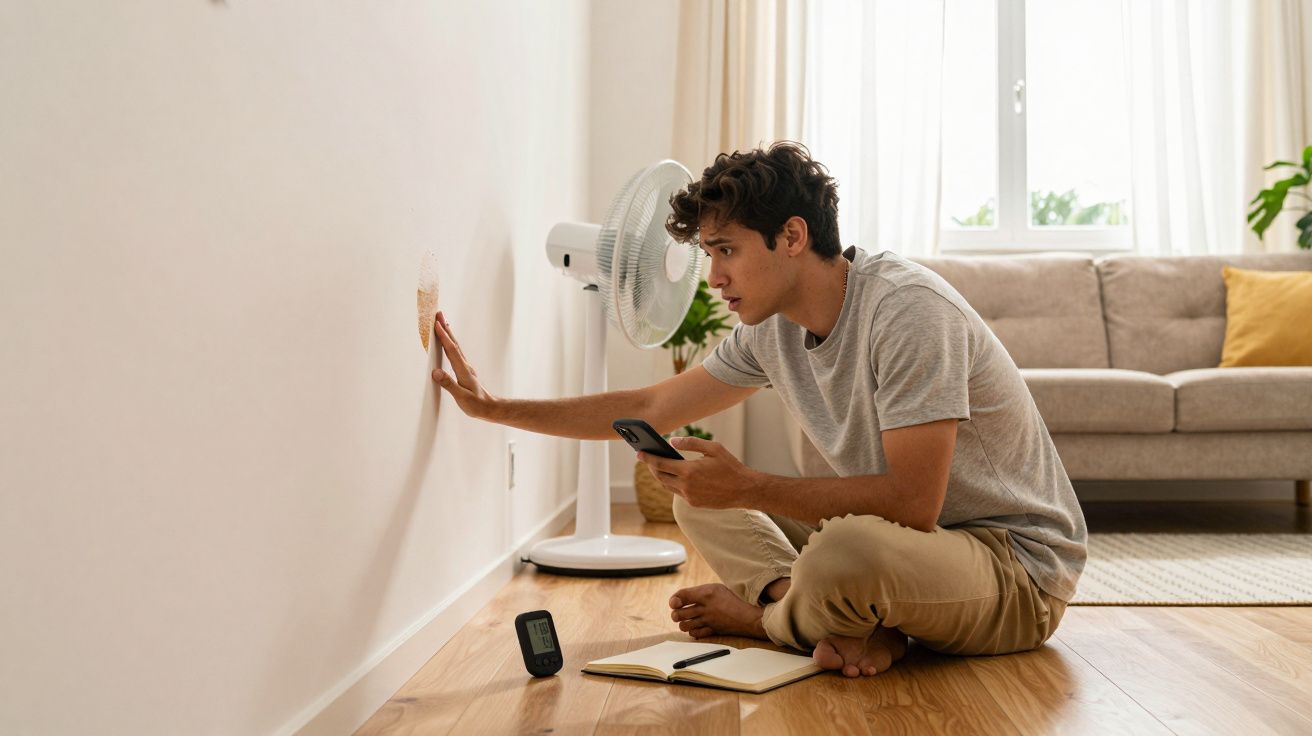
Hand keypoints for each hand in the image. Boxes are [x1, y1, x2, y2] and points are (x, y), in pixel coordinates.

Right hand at [430, 311, 497, 419]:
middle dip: (446, 328)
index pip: (452, 350)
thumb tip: (436, 372)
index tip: (436, 324)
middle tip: (439, 314)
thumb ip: (449, 384)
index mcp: (463, 370)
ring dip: (448, 334)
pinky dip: (451, 343)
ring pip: (455, 346)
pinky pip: (456, 352)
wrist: (489, 408)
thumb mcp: (462, 397)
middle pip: (454, 343)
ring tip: (442, 322)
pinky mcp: (465, 370)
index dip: (444, 337)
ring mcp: (466, 367)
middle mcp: (465, 366)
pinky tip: (449, 342)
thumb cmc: (476, 404)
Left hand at [639, 437, 761, 509]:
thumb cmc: (730, 466)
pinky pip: (678, 492)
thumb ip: (691, 443)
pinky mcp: (694, 504)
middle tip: (647, 458)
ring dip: (661, 476)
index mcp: (689, 471)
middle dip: (652, 467)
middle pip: (660, 477)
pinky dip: (673, 483)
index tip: (639, 453)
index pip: (660, 464)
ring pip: (668, 486)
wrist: (745, 490)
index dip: (648, 458)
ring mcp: (690, 497)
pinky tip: (675, 475)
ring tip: (659, 466)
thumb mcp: (713, 448)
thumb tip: (672, 442)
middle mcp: (686, 486)